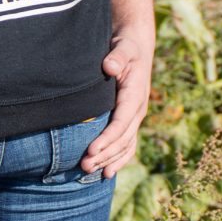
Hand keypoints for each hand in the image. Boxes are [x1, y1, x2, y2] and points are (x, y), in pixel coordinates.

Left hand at [84, 26, 153, 176]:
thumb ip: (117, 57)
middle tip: (83, 166)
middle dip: (104, 154)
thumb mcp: (123, 47)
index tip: (91, 150)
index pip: (122, 122)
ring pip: (124, 145)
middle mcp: (138, 109)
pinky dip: (118, 159)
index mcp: (135, 95)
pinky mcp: (129, 120)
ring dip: (108, 160)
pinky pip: (126, 144)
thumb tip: (109, 67)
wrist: (136, 47)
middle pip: (122, 139)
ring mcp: (135, 117)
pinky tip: (106, 173)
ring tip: (89, 172)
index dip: (107, 138)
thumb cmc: (126, 47)